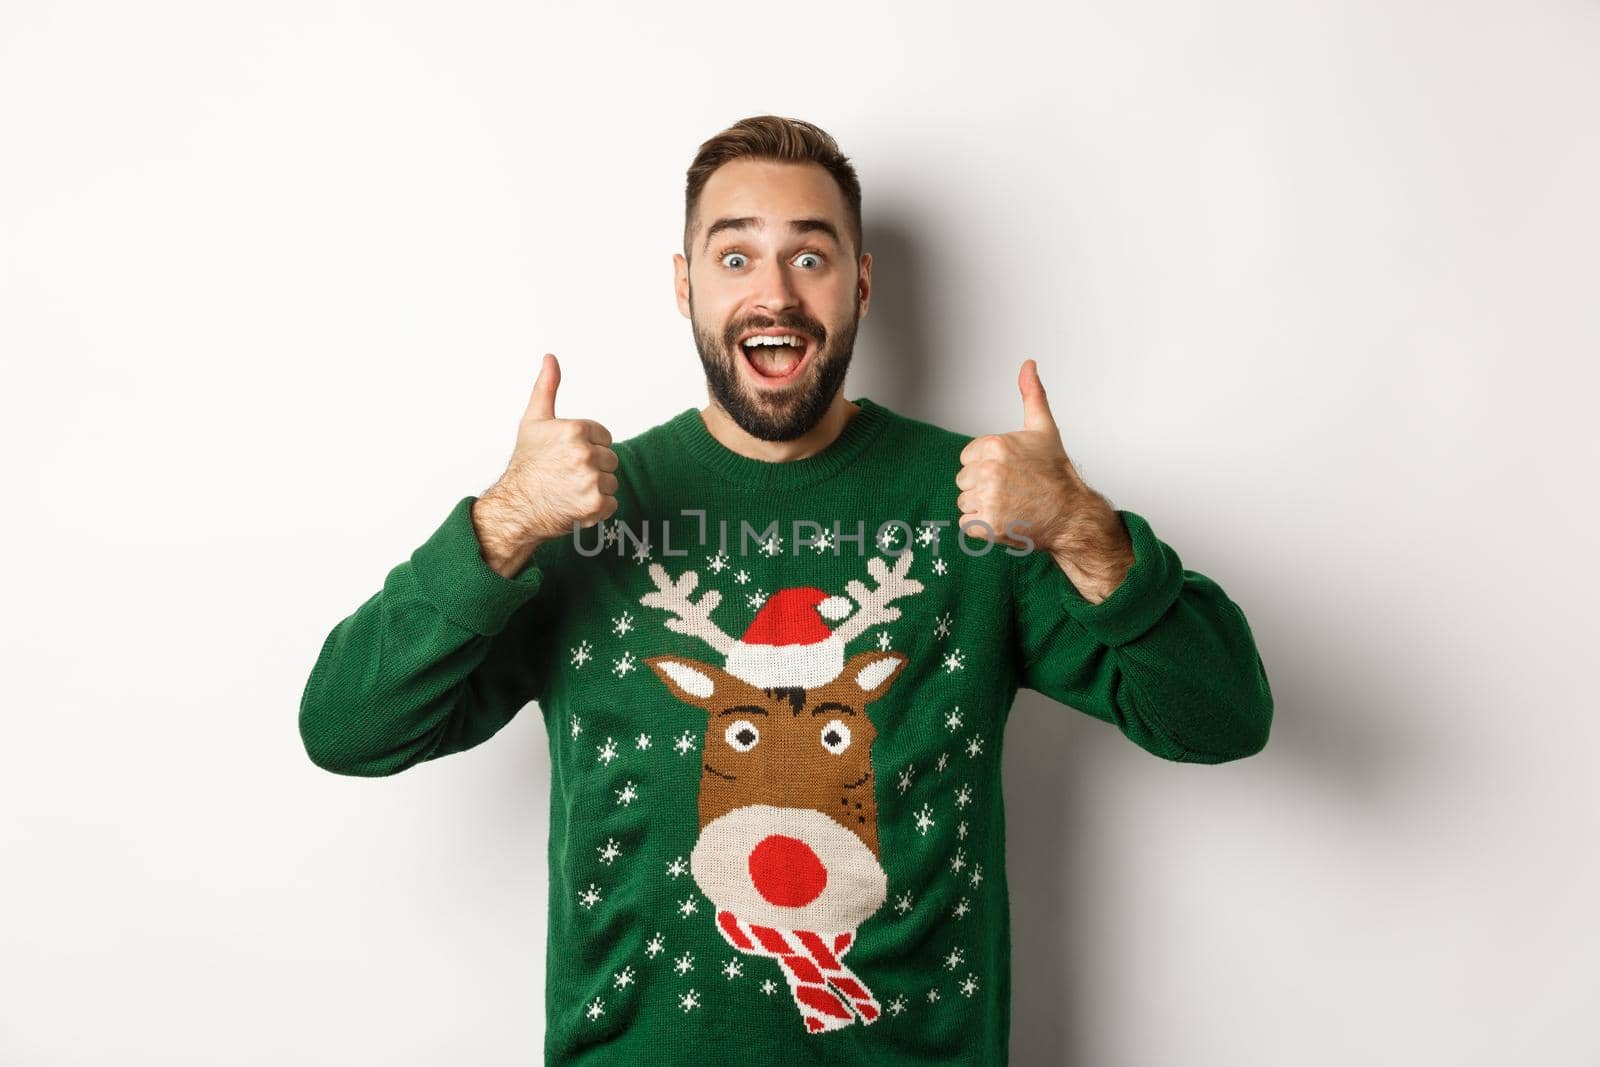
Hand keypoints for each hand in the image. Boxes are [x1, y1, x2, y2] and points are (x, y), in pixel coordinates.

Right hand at [473, 354, 617, 574]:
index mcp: (575, 430)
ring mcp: (590, 481)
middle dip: (592, 467)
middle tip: (566, 475)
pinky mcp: (595, 505)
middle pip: (609, 459)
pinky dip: (597, 508)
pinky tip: (576, 505)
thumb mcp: (534, 420)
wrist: (515, 507)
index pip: (604, 437)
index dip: (587, 446)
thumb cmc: (526, 464)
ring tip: (569, 490)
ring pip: (611, 481)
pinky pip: (612, 503)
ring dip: (595, 488)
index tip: (566, 456)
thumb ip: (547, 387)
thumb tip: (551, 358)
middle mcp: (584, 454)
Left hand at [955, 359, 1132, 602]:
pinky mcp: (987, 525)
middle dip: (983, 486)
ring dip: (982, 507)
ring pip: (964, 502)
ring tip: (1009, 504)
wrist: (1070, 514)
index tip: (1010, 471)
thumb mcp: (1043, 429)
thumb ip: (1031, 395)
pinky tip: (1005, 519)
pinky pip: (967, 524)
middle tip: (1012, 489)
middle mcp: (989, 471)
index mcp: (995, 445)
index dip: (986, 465)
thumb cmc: (1055, 474)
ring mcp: (988, 499)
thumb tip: (1028, 364)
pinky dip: (982, 527)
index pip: (967, 457)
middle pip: (964, 480)